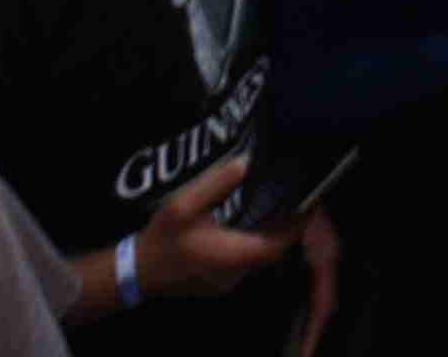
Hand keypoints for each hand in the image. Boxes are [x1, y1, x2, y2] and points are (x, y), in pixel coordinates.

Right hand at [132, 161, 298, 291]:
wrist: (137, 271)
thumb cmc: (162, 238)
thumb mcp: (183, 205)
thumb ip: (215, 184)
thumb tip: (245, 163)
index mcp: (230, 255)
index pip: (276, 245)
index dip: (296, 227)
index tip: (310, 205)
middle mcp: (235, 273)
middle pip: (271, 252)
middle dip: (286, 228)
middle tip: (296, 199)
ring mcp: (228, 282)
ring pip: (259, 258)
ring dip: (270, 236)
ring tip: (279, 206)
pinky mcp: (220, 283)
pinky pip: (246, 262)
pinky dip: (255, 243)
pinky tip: (253, 223)